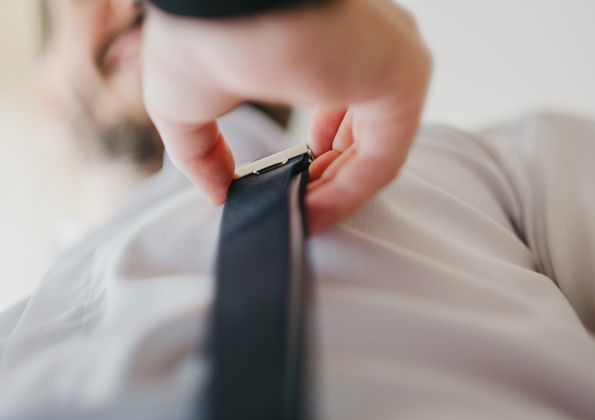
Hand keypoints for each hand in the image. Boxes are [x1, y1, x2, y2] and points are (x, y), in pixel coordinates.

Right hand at [142, 0, 431, 232]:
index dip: (321, 155)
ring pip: (378, 147)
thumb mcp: (183, 104)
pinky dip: (349, 193)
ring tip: (303, 216)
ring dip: (339, 191)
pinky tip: (311, 214)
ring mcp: (391, 58)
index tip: (296, 185)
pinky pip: (384, 156)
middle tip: (300, 205)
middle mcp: (369, 44)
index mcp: (330, 39)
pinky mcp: (403, 79)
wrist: (215, 0)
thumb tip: (217, 192)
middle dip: (332, 176)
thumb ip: (202, 152)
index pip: (344, 105)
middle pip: (366, 130)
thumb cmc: (198, 30)